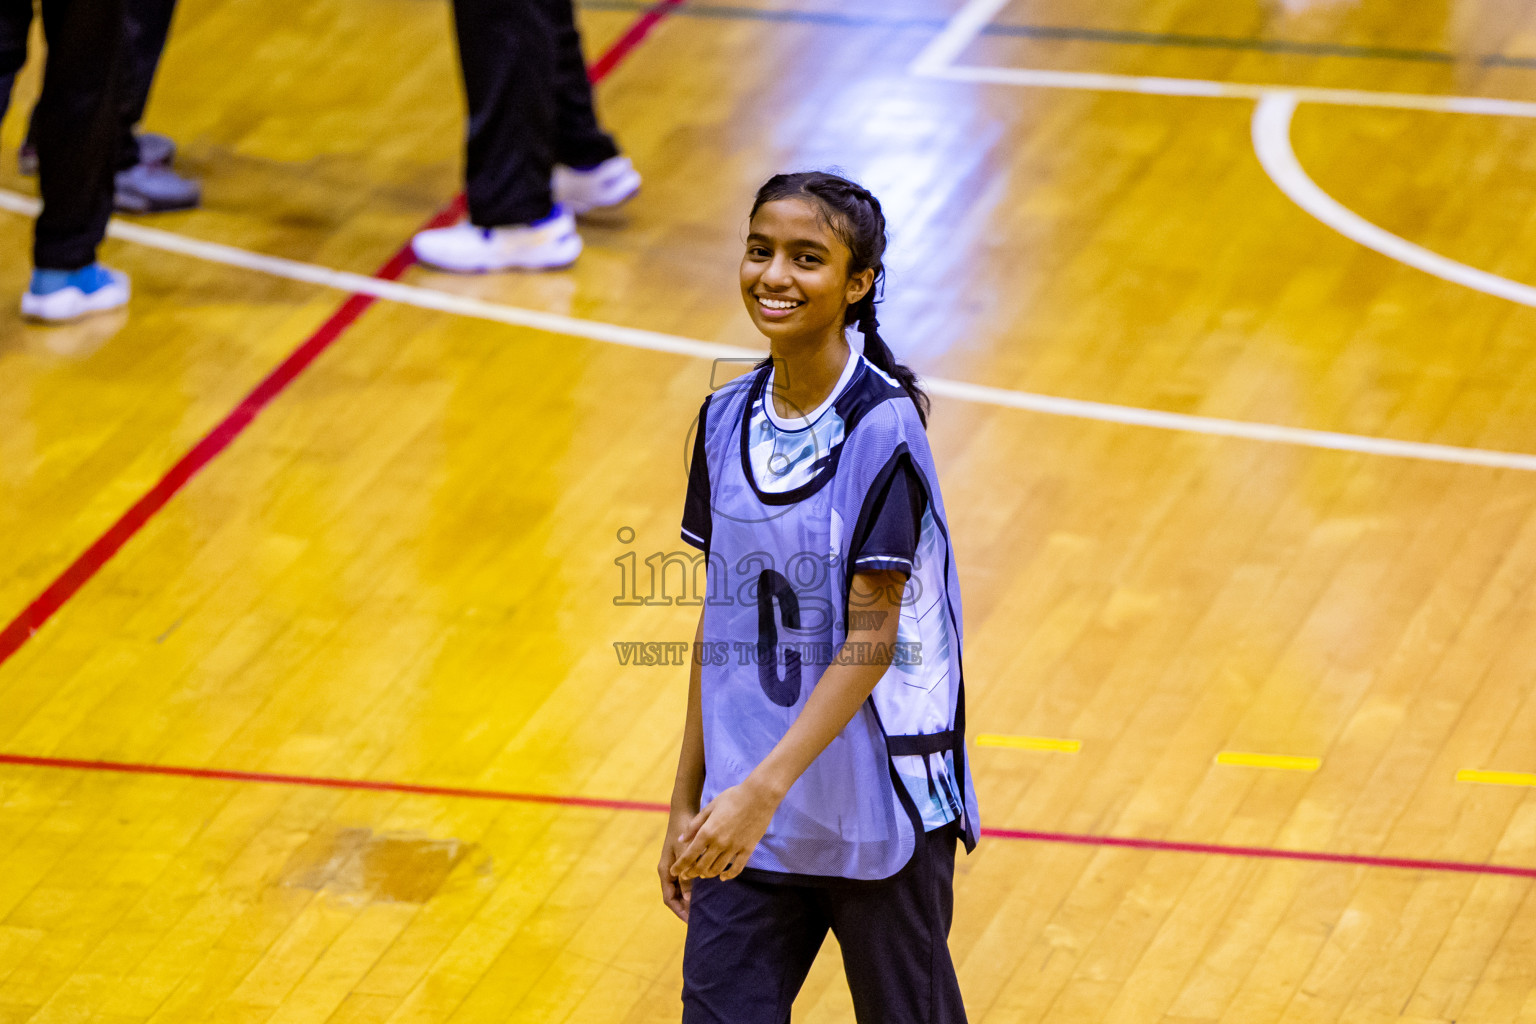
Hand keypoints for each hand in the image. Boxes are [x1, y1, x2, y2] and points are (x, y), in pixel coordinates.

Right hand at [658, 805, 695, 921]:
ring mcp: (677, 866)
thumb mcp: (685, 852)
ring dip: (693, 899)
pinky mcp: (685, 861)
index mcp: (665, 871)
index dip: (680, 911)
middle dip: (687, 908)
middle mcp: (670, 871)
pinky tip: (710, 890)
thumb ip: (686, 874)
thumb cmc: (683, 829)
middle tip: (701, 919)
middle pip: (676, 897)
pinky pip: (689, 880)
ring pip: (683, 889)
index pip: (669, 899)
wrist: (684, 810)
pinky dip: (697, 887)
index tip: (691, 921)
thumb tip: (688, 897)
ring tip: (706, 908)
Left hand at [670, 779, 781, 881]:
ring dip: (708, 874)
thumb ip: (694, 824)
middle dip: (691, 873)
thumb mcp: (710, 807)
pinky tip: (722, 877)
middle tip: (686, 875)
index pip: (689, 855)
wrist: (759, 795)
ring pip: (717, 869)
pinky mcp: (748, 849)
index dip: (680, 866)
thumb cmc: (733, 797)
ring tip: (703, 875)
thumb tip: (681, 840)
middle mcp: (719, 843)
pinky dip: (728, 875)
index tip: (674, 872)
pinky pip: (737, 868)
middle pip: (701, 866)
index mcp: (707, 832)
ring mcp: (734, 847)